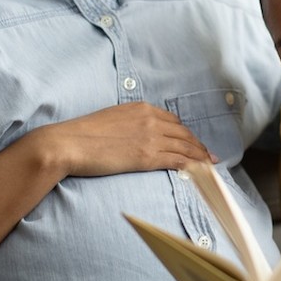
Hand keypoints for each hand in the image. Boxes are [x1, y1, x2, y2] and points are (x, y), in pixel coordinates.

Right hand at [26, 102, 215, 178]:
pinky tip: (200, 172)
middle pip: (184, 133)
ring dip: (201, 157)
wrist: (69, 143)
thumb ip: (128, 123)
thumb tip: (133, 135)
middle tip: (209, 156)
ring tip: (211, 166)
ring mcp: (151, 138)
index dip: (185, 133)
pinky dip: (193, 166)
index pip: (172, 121)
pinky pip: (178, 160)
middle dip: (199, 145)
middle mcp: (150, 120)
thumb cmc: (82, 134)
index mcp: (141, 108)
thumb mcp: (111, 119)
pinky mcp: (148, 156)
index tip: (192, 142)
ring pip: (185, 147)